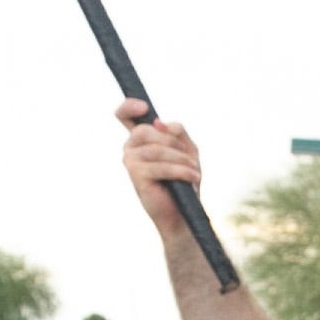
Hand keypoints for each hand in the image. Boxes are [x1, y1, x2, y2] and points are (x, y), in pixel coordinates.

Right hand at [117, 98, 198, 240]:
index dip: (129, 106)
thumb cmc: (184, 181)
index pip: (124, 115)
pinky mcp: (135, 176)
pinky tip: (193, 178)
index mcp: (140, 139)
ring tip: (195, 172)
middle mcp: (130, 148)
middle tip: (190, 159)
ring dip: (182, 160)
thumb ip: (177, 132)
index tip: (143, 107)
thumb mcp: (187, 150)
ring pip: (158, 148)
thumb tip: (158, 122)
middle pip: (147, 130)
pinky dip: (181, 171)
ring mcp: (130, 161)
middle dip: (174, 143)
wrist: (183, 213)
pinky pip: (161, 165)